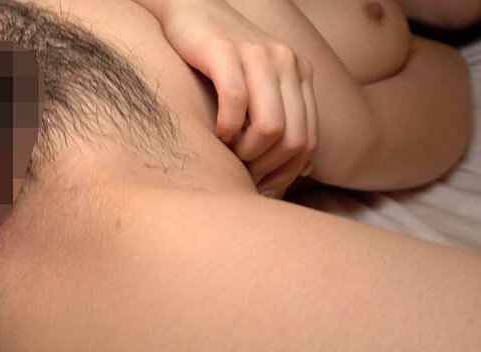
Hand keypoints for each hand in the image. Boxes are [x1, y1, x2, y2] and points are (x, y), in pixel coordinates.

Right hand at [160, 0, 317, 196]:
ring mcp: (258, 54)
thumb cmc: (218, 59)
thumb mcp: (258, 87)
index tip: (262, 187)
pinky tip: (216, 133)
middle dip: (266, 167)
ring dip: (247, 152)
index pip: (309, 140)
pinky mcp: (225, 50)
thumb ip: (281, 119)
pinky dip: (226, 128)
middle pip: (294, 138)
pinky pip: (236, 101)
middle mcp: (287, 63)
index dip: (286, 172)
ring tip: (229, 153)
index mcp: (299, 75)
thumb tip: (303, 170)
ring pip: (271, 125)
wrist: (190, 9)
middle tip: (242, 173)